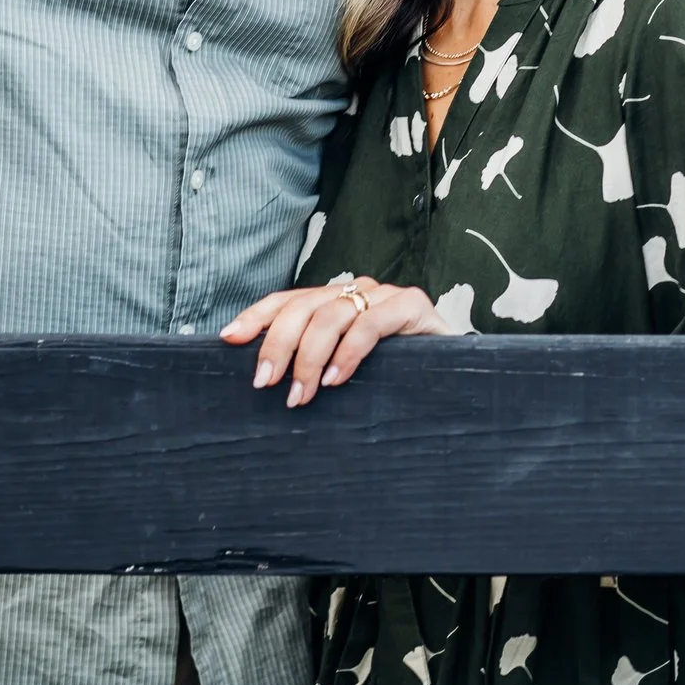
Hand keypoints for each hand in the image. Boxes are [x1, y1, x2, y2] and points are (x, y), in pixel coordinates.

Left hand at [221, 278, 455, 407]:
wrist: (456, 378)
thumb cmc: (393, 378)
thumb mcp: (343, 369)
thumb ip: (313, 362)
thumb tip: (263, 379)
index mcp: (336, 300)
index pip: (288, 300)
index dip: (257, 317)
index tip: (228, 338)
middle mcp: (357, 291)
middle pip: (304, 306)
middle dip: (278, 345)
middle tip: (265, 383)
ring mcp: (385, 296)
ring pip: (332, 314)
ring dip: (310, 358)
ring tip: (299, 393)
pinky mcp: (413, 307)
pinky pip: (371, 324)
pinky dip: (348, 353)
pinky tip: (336, 379)